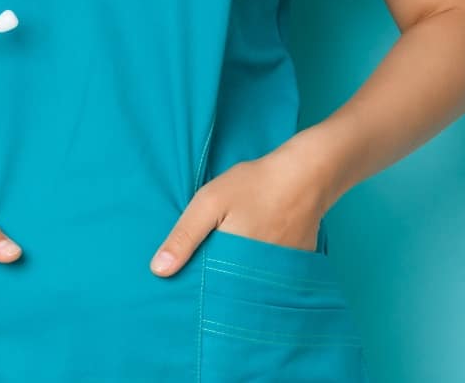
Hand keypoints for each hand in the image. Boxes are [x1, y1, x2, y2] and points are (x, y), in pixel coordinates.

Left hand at [148, 144, 335, 276]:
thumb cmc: (254, 185)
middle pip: (230, 291)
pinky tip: (253, 250)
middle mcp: (258, 277)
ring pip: (250, 285)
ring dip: (238, 277)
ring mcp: (279, 274)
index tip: (187, 281)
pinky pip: (270, 277)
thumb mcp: (210, 202)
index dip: (197, 286)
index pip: (208, 291)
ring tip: (230, 256)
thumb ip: (184, 236)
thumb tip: (158, 271)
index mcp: (233, 266)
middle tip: (210, 262)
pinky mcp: (293, 267)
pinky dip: (259, 269)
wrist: (306, 174)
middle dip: (217, 284)